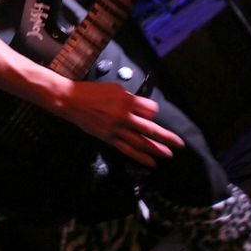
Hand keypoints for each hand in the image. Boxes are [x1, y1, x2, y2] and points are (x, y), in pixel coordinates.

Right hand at [61, 80, 184, 166]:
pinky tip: (151, 162)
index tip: (153, 113)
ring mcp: (116, 129)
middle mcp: (123, 116)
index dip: (153, 111)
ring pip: (140, 142)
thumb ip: (130, 98)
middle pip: (149, 129)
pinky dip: (140, 157)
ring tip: (168, 154)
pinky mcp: (108, 138)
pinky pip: (127, 150)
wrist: (71, 101)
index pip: (150, 109)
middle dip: (166, 137)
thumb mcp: (114, 88)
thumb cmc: (92, 91)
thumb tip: (143, 108)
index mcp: (126, 101)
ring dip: (156, 150)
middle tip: (180, 144)